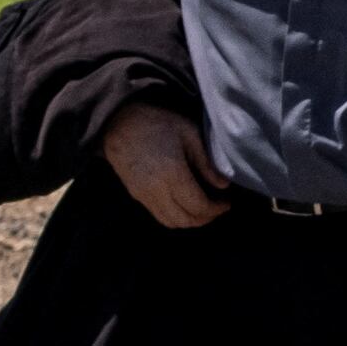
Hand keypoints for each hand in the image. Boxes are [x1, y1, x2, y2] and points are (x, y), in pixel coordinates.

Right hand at [97, 102, 229, 229]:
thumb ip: (206, 163)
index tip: (227, 202)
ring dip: (190, 221)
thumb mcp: (189, 134)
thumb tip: (223, 185)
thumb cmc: (158, 123)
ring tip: (203, 208)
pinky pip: (159, 216)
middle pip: (185, 220)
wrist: (119, 123)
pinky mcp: (136, 195)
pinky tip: (185, 204)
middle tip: (218, 208)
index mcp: (172, 174)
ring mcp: (143, 195)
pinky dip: (175, 217)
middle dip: (206, 218)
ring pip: (171, 222)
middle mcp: (156, 190)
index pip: (198, 206)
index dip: (216, 209)